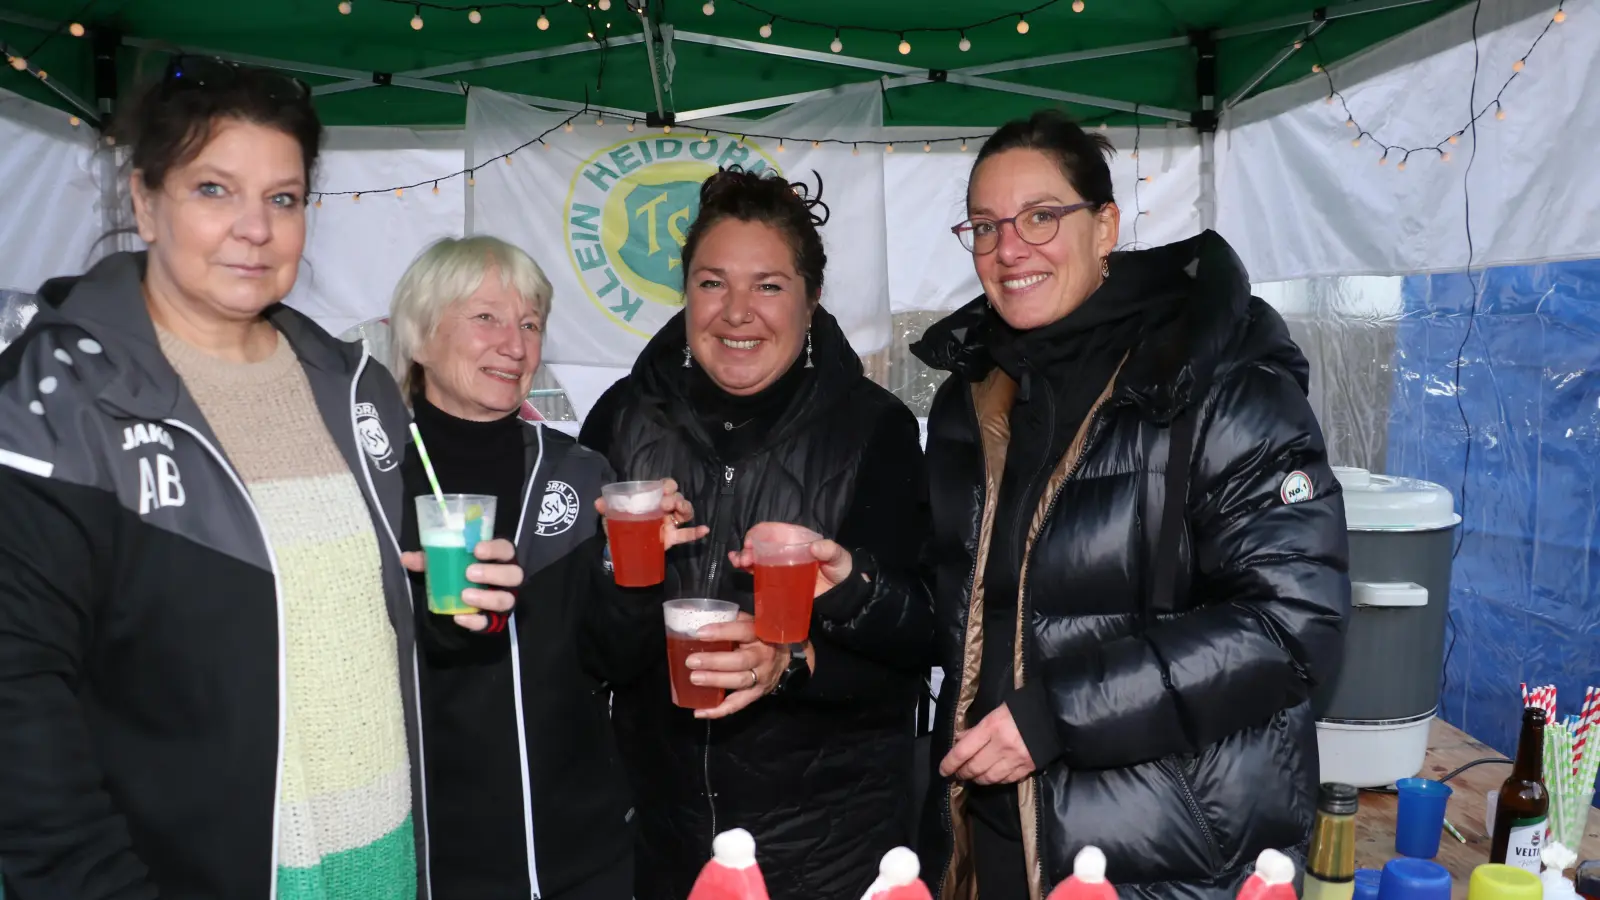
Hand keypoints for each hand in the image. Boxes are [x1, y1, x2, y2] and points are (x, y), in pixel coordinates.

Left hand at [400, 538, 521, 631]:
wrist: (462, 597)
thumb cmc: (459, 571)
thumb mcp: (445, 562)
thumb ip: (429, 559)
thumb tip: (406, 558)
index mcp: (499, 558)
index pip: (506, 549)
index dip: (495, 549)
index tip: (476, 550)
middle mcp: (507, 578)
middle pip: (514, 574)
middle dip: (493, 573)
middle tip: (469, 573)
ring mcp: (504, 598)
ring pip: (507, 600)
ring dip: (487, 598)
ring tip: (465, 595)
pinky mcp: (497, 619)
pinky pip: (492, 622)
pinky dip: (477, 621)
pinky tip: (460, 617)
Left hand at [594, 477, 707, 548]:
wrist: (621, 548)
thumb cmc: (620, 525)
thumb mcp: (612, 515)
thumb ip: (607, 508)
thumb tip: (598, 502)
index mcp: (652, 498)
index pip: (665, 486)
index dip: (667, 485)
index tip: (663, 489)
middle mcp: (664, 508)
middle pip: (677, 497)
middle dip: (674, 497)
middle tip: (665, 504)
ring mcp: (670, 522)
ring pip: (685, 512)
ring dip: (685, 508)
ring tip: (679, 512)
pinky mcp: (672, 537)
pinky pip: (687, 534)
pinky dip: (696, 532)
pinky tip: (704, 530)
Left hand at [683, 613, 800, 718]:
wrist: (784, 658)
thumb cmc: (760, 637)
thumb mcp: (751, 623)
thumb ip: (732, 620)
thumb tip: (700, 618)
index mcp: (761, 635)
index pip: (743, 631)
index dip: (722, 632)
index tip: (700, 633)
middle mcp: (763, 657)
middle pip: (739, 661)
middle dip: (714, 662)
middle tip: (691, 661)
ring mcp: (761, 677)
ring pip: (739, 681)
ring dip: (716, 681)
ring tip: (695, 679)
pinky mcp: (757, 694)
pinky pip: (738, 704)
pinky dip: (719, 710)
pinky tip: (700, 711)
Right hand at [727, 522, 854, 597]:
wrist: (840, 593)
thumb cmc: (840, 569)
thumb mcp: (838, 557)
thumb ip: (829, 550)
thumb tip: (814, 548)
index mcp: (796, 539)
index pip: (774, 530)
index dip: (760, 532)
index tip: (751, 541)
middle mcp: (784, 549)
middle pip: (761, 544)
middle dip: (748, 548)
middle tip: (744, 558)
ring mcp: (779, 565)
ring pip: (756, 557)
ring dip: (743, 557)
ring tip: (738, 562)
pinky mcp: (777, 580)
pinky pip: (759, 572)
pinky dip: (746, 568)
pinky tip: (738, 566)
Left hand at [938, 704, 1036, 785]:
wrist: (1053, 716)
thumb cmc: (1022, 710)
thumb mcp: (996, 712)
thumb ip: (977, 729)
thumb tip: (960, 740)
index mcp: (992, 727)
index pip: (963, 751)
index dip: (950, 763)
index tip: (943, 770)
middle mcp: (1002, 746)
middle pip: (974, 767)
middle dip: (962, 772)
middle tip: (957, 773)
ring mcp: (1015, 759)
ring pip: (988, 778)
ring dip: (977, 779)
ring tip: (972, 776)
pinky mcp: (1027, 768)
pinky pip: (1005, 780)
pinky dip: (995, 780)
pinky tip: (991, 776)